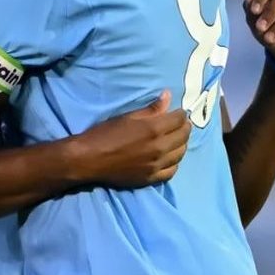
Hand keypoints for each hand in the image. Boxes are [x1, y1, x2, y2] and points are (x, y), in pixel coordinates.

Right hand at [72, 90, 190, 187]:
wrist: (89, 159)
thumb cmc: (106, 134)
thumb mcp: (128, 117)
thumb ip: (151, 109)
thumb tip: (168, 96)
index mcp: (154, 129)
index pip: (179, 120)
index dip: (181, 114)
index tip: (179, 113)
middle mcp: (160, 148)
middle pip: (183, 136)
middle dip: (184, 128)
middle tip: (181, 124)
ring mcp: (157, 165)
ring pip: (180, 154)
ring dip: (181, 144)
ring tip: (177, 139)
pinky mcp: (151, 178)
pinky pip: (172, 171)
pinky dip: (174, 162)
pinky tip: (170, 158)